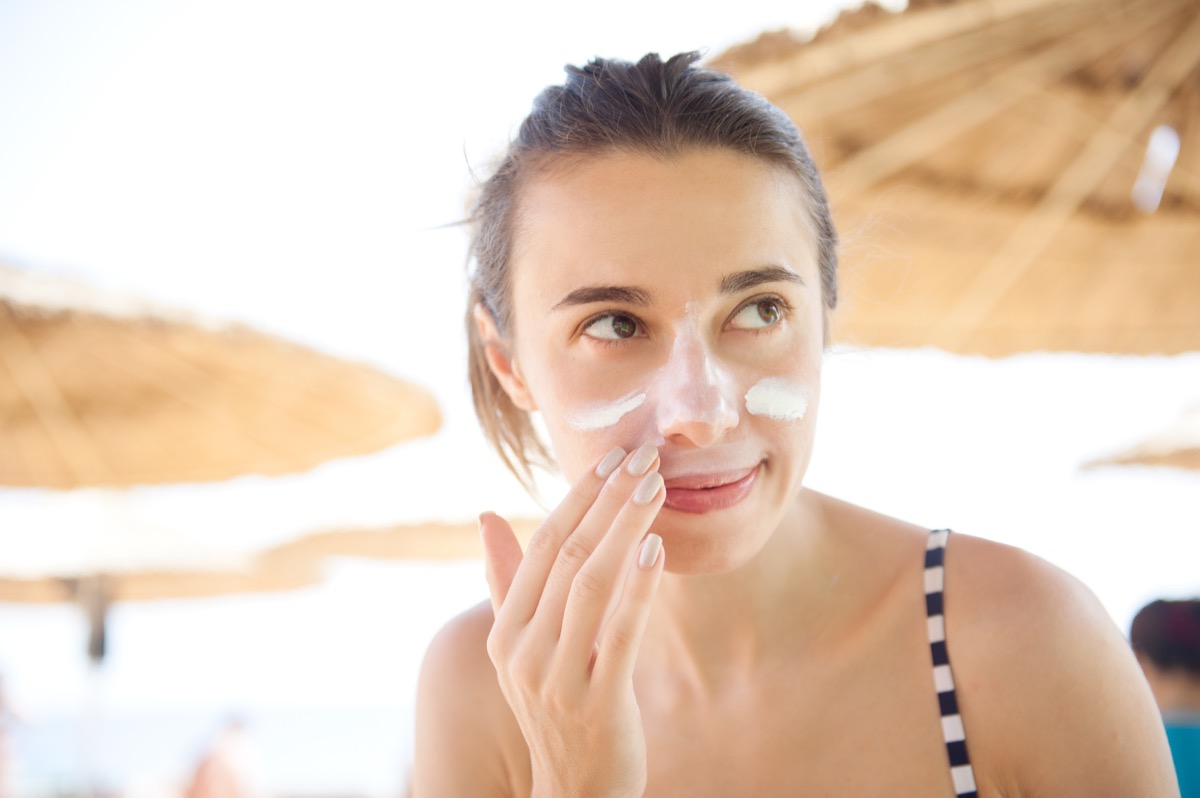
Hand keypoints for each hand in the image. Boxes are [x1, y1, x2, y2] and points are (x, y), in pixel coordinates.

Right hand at [480, 443, 666, 797]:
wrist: (574, 791)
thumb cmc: (556, 706)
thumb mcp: (522, 648)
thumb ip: (507, 581)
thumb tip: (486, 514)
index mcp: (506, 631)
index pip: (541, 545)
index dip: (578, 496)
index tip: (612, 455)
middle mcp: (522, 650)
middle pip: (567, 555)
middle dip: (607, 499)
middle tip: (643, 454)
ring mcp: (556, 678)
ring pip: (591, 584)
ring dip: (625, 529)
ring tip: (655, 487)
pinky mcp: (596, 702)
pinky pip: (618, 633)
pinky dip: (638, 588)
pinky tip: (657, 549)